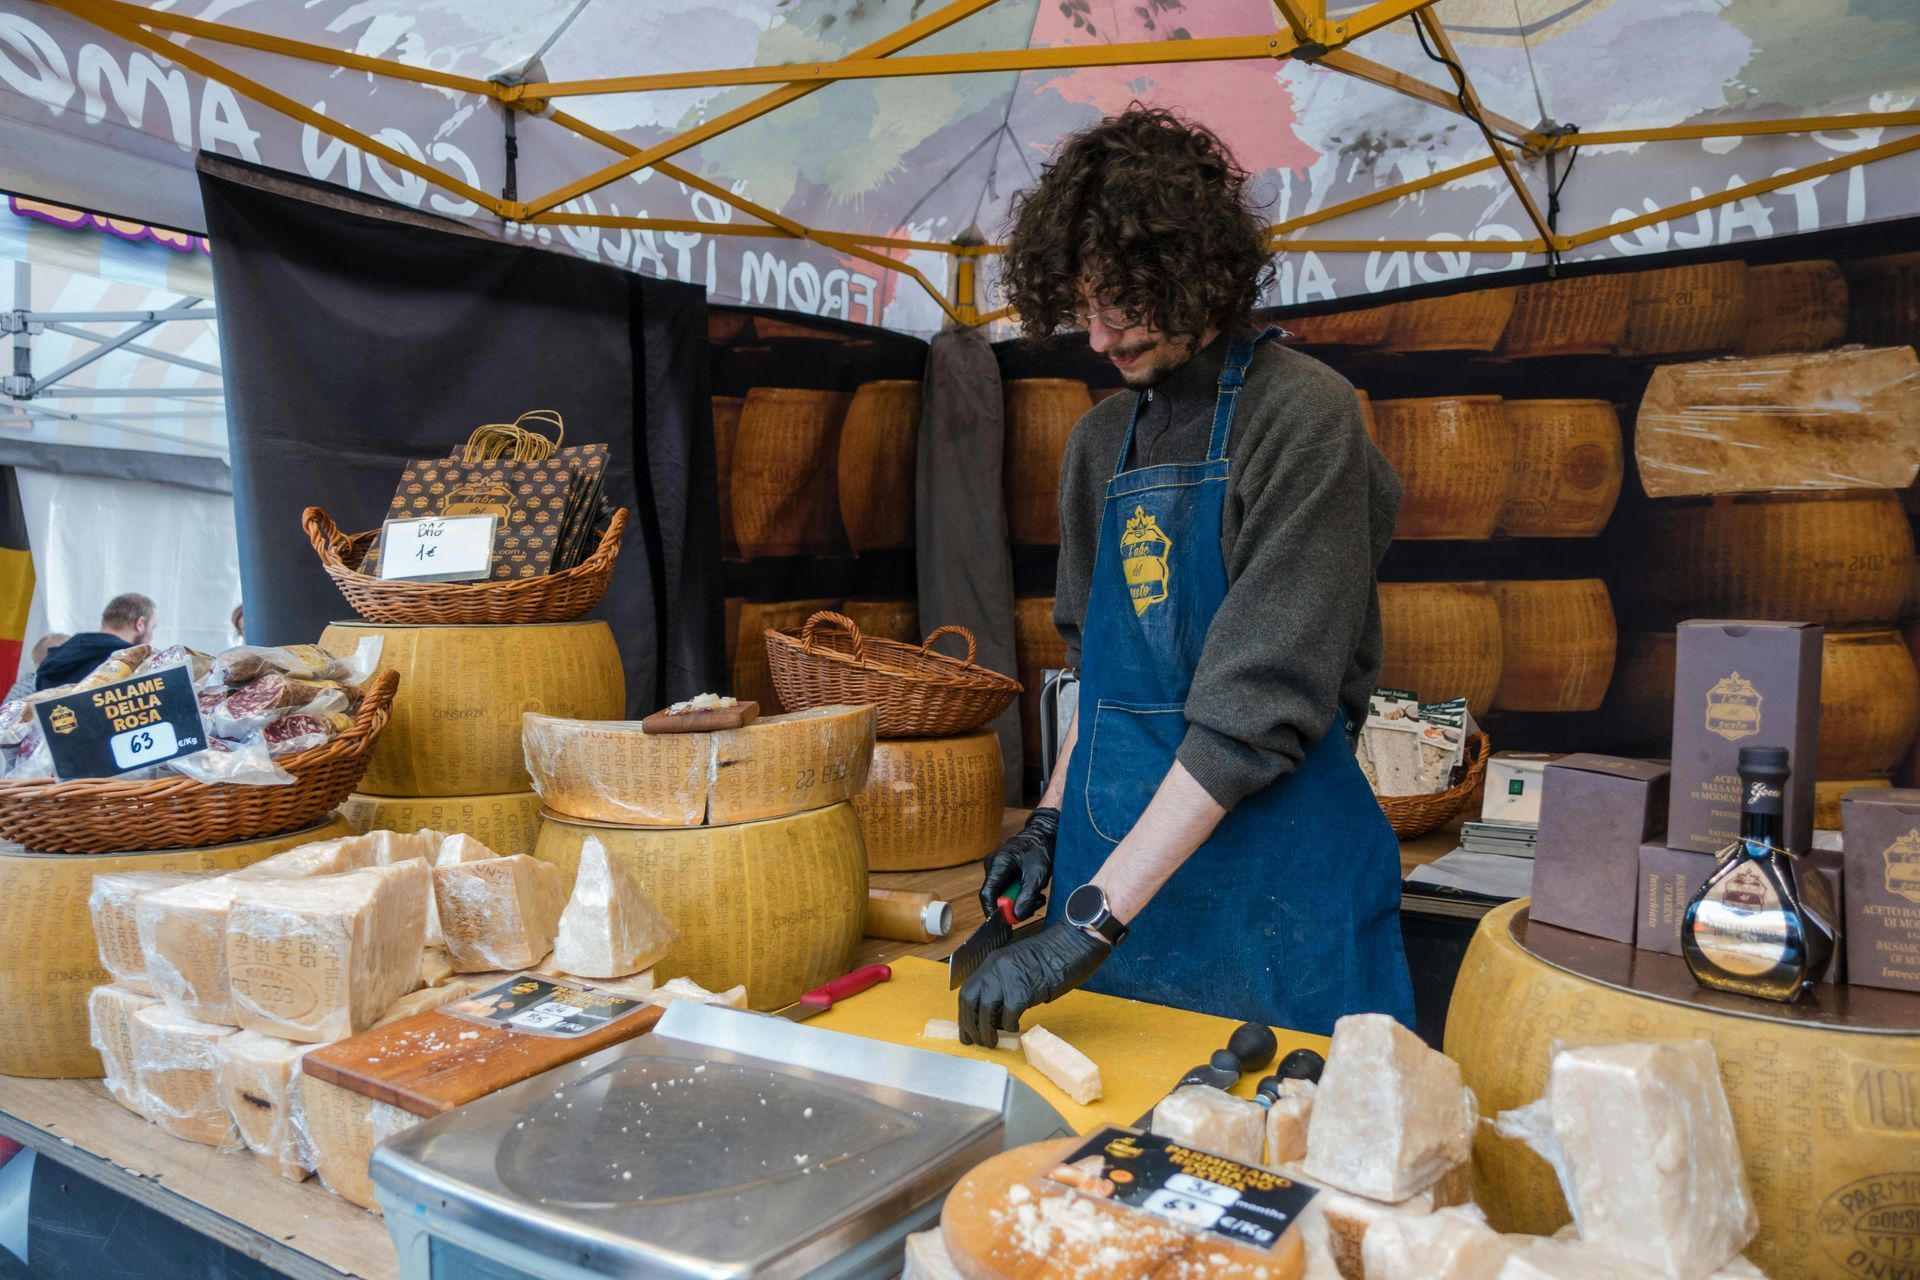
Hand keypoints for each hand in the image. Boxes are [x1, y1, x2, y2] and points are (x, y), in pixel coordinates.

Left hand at [958, 922, 1109, 1045]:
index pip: (967, 991)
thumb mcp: (1017, 966)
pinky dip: (1010, 1026)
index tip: (967, 1030)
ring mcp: (1008, 978)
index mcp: (992, 962)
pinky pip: (1009, 1015)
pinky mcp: (1023, 990)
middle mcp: (995, 968)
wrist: (1071, 946)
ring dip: (987, 1031)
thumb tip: (991, 1012)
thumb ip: (1002, 984)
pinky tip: (1015, 1028)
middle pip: (970, 1002)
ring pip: (985, 1011)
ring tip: (992, 1041)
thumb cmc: (1050, 958)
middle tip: (977, 1040)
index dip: (965, 1014)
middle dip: (970, 1025)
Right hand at [979, 806, 1057, 920]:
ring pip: (1003, 896)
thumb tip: (1016, 916)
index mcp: (998, 863)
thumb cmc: (1041, 849)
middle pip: (996, 897)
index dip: (993, 911)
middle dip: (1014, 907)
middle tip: (1034, 905)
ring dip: (1021, 900)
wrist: (1044, 835)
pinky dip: (1021, 895)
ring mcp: (996, 870)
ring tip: (1038, 895)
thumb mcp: (1038, 875)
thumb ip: (1027, 896)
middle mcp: (992, 866)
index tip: (1003, 923)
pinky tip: (1033, 891)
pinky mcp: (1002, 873)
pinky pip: (1008, 891)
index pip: (987, 893)